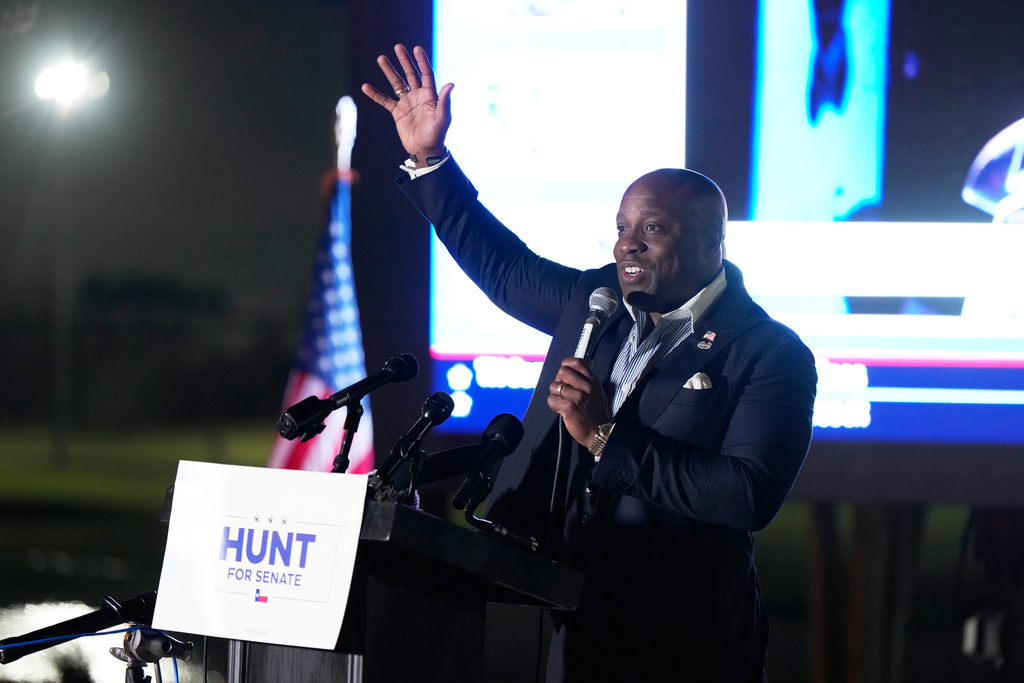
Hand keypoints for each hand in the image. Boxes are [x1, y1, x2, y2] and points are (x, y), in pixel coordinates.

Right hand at [361, 44, 453, 166]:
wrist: (425, 150)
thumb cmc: (437, 135)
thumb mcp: (443, 118)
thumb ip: (445, 101)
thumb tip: (450, 84)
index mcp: (430, 95)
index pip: (426, 74)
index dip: (421, 61)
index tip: (416, 48)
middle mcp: (418, 96)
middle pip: (410, 74)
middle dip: (405, 61)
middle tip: (398, 47)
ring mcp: (407, 103)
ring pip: (397, 83)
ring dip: (389, 71)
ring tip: (381, 58)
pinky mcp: (397, 112)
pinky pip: (385, 100)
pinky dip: (376, 94)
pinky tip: (366, 87)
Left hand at [547, 358, 611, 449]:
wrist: (599, 433)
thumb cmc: (596, 414)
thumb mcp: (598, 391)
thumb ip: (590, 378)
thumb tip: (588, 362)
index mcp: (593, 381)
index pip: (577, 362)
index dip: (567, 364)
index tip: (565, 373)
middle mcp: (587, 387)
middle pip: (562, 371)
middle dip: (559, 381)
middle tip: (564, 392)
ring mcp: (578, 397)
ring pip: (554, 386)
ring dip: (555, 395)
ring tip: (564, 402)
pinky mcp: (569, 407)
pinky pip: (551, 399)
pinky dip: (553, 405)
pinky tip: (561, 409)